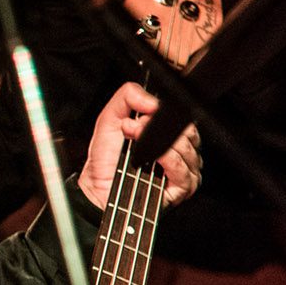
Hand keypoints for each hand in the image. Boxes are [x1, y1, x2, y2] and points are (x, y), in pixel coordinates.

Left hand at [79, 83, 200, 211]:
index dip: (161, 113)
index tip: (137, 116)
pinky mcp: (182, 187)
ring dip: (158, 143)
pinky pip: (182, 168)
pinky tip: (152, 158)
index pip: (181, 117)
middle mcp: (181, 149)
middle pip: (187, 131)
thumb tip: (153, 101)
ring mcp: (184, 168)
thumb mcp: (111, 117)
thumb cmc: (106, 157)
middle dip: (158, 128)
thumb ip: (128, 96)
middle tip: (132, 131)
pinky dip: (167, 160)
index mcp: (169, 133)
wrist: (98, 186)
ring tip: (135, 146)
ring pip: (186, 148)